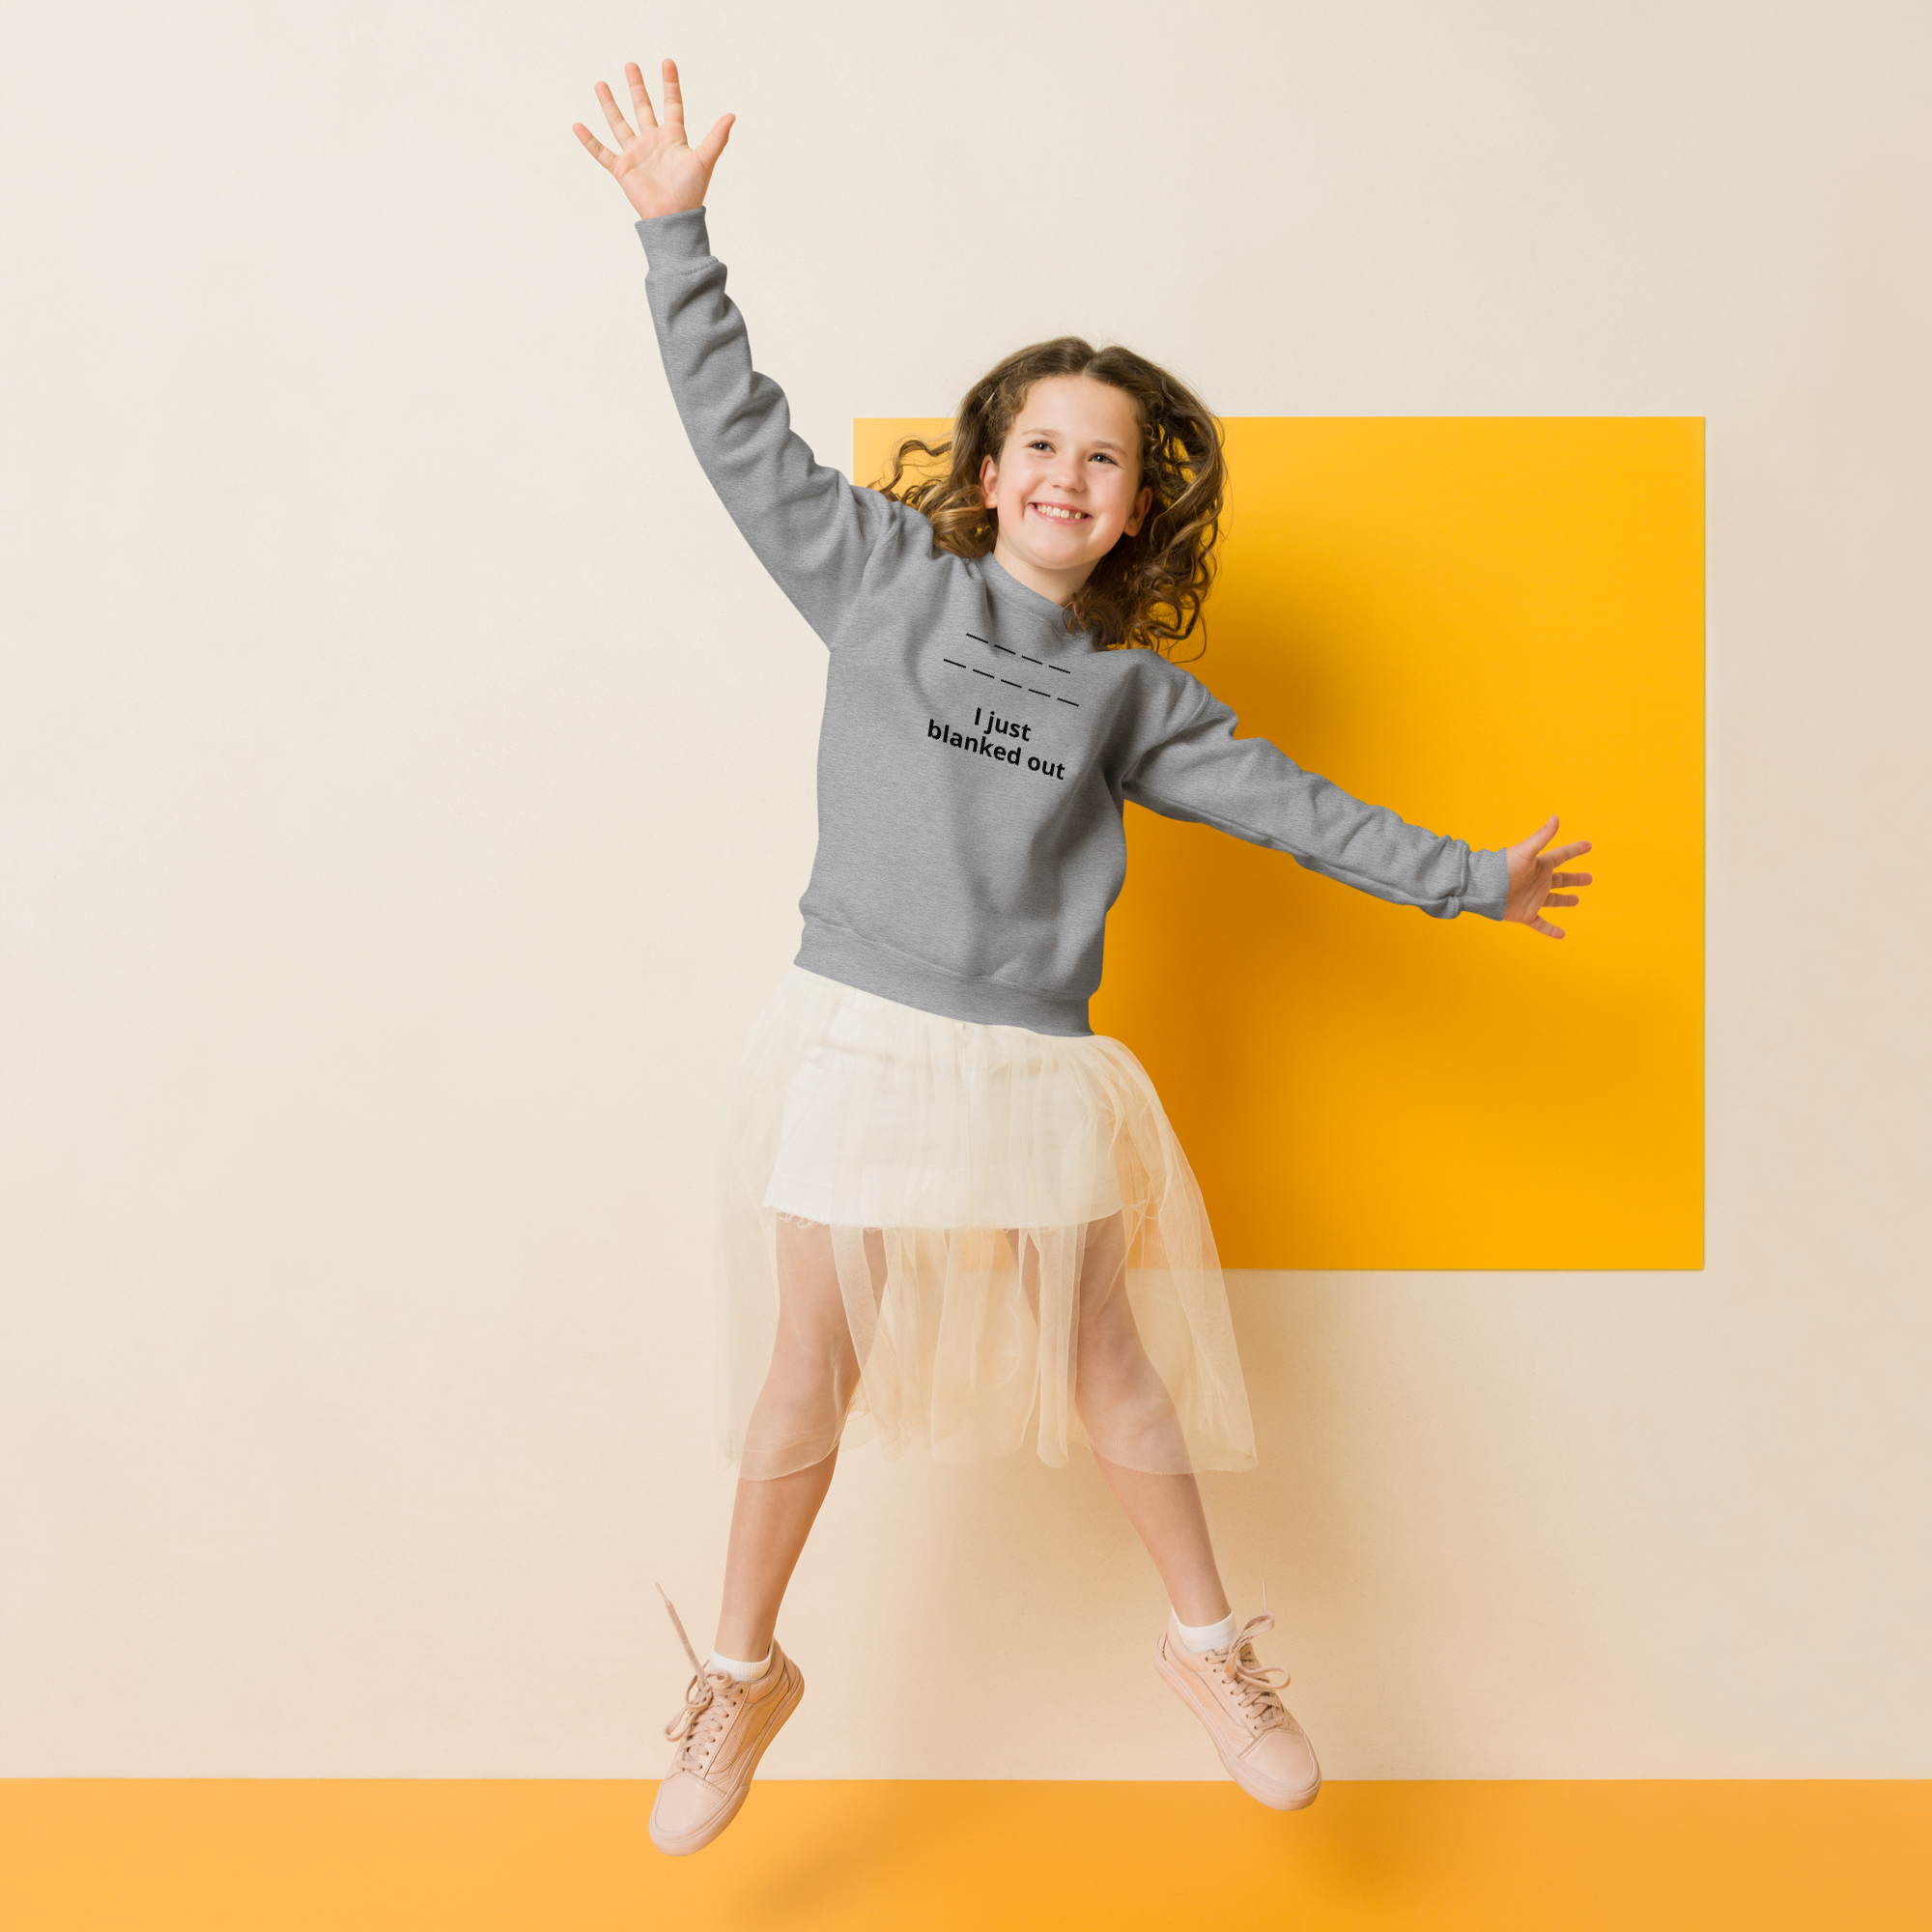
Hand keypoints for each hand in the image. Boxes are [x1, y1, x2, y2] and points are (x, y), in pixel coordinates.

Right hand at [571, 59, 732, 223]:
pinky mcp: (622, 169)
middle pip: (643, 108)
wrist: (673, 217)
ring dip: (610, 104)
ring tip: (601, 84)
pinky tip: (577, 125)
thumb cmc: (691, 192)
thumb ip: (716, 137)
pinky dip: (589, 140)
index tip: (667, 62)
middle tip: (631, 65)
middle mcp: (653, 142)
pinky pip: (602, 152)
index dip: (670, 84)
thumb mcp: (705, 160)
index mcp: (673, 137)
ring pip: (619, 123)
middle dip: (637, 87)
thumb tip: (732, 115)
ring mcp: (636, 154)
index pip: (671, 104)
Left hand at [1504, 815, 1593, 937]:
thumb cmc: (1502, 868)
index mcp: (1540, 865)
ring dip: (1565, 900)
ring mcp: (1533, 898)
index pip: (1562, 855)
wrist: (1483, 889)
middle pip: (1561, 879)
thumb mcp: (1525, 852)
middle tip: (1589, 878)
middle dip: (1575, 879)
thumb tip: (1556, 817)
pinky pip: (1541, 924)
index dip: (1575, 850)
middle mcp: (1538, 881)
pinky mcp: (1526, 914)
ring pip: (1553, 900)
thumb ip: (1541, 836)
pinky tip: (1561, 935)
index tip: (1588, 845)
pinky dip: (1551, 930)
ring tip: (1576, 900)